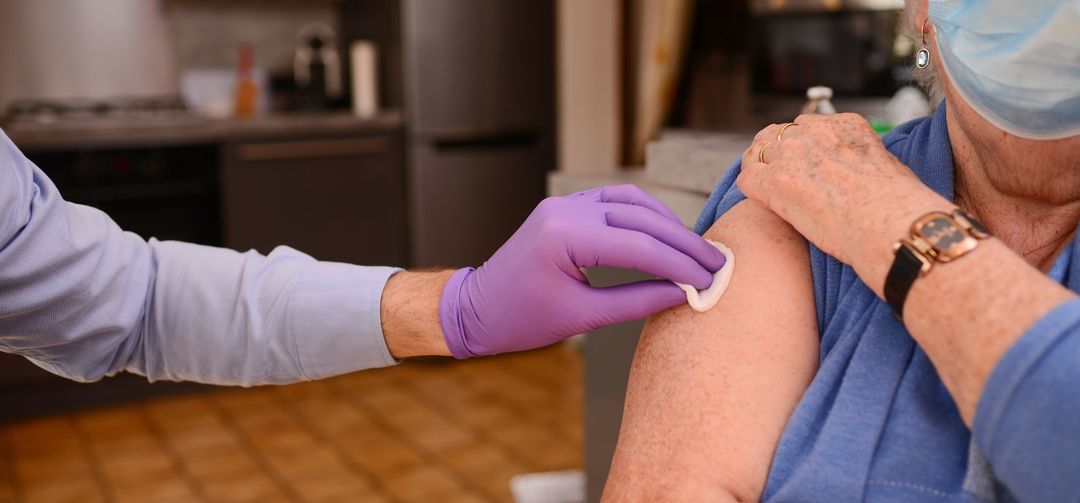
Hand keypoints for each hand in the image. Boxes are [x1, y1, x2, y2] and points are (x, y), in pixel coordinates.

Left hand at [439, 184, 726, 357]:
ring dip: (668, 224)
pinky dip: (645, 215)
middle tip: (717, 264)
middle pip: (642, 219)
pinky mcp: (567, 208)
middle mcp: (566, 210)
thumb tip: (683, 294)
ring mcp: (566, 204)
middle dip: (683, 243)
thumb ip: (636, 301)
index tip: (710, 281)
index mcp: (565, 236)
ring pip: (633, 202)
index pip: (640, 246)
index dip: (681, 265)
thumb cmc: (521, 320)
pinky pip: (615, 201)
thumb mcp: (582, 317)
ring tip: (697, 251)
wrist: (476, 309)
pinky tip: (666, 232)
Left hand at [736, 114, 948, 293]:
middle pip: (780, 135)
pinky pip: (748, 178)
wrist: (891, 224)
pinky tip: (762, 201)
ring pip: (759, 152)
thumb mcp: (886, 165)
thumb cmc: (899, 206)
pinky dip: (752, 189)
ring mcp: (790, 155)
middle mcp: (814, 132)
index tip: (804, 165)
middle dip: (779, 154)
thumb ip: (861, 158)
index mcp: (844, 123)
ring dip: (761, 167)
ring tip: (767, 187)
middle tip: (783, 178)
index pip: (807, 126)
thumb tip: (856, 169)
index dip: (802, 147)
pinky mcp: (774, 182)